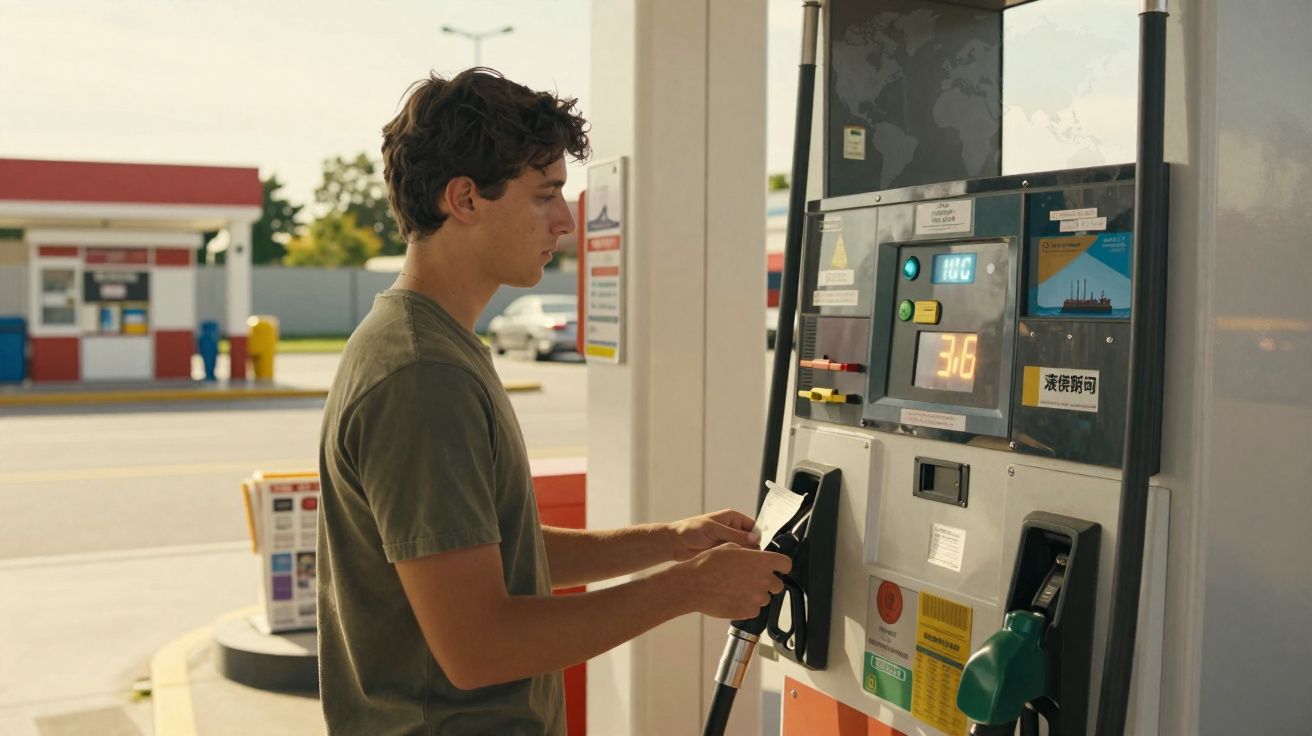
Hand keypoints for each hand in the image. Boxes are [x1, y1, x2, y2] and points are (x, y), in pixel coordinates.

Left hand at [666, 509, 759, 561]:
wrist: (675, 543)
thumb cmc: (691, 530)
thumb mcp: (714, 529)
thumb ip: (734, 534)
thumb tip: (755, 538)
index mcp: (733, 519)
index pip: (753, 527)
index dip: (759, 536)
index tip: (762, 548)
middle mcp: (733, 530)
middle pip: (751, 540)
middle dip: (754, 549)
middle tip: (757, 560)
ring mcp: (729, 543)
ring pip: (744, 551)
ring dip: (746, 558)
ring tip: (750, 566)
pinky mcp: (724, 554)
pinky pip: (735, 559)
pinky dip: (738, 563)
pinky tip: (740, 569)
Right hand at [673, 545, 790, 619]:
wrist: (693, 584)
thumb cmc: (708, 564)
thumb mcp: (730, 548)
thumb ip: (748, 552)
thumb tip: (755, 554)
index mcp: (761, 561)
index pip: (786, 564)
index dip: (781, 566)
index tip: (777, 568)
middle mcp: (763, 580)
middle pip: (778, 585)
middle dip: (768, 582)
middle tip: (751, 580)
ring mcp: (757, 598)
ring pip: (765, 598)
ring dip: (756, 595)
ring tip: (737, 589)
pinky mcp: (749, 611)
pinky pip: (754, 610)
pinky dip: (747, 606)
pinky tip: (733, 598)